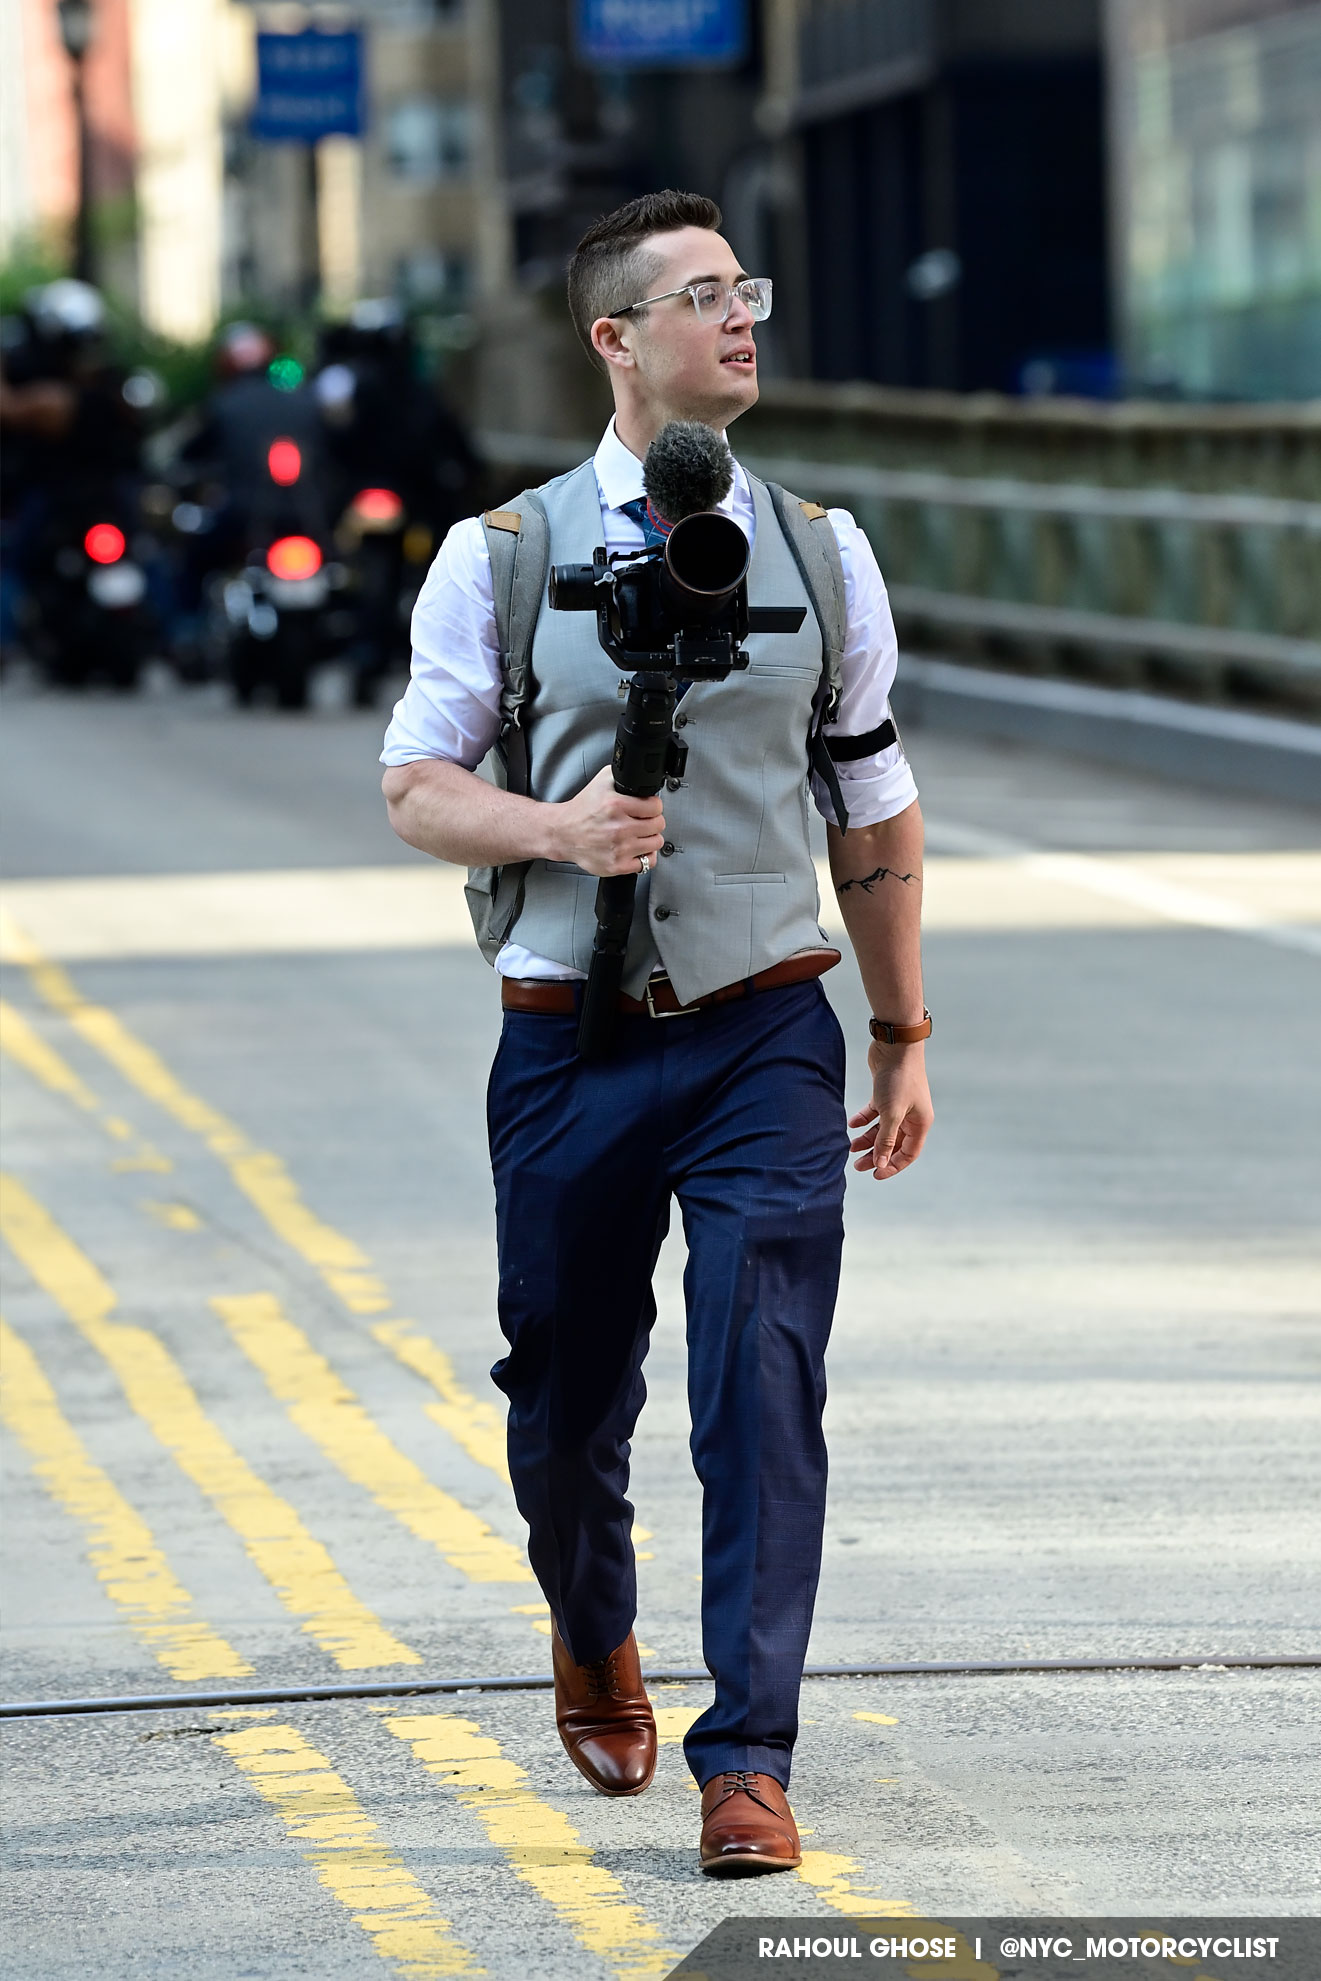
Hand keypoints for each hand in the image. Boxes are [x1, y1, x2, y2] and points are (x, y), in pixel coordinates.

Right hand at [545, 766, 665, 876]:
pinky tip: (636, 849)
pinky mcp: (617, 865)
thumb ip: (622, 775)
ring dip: (650, 838)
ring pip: (655, 843)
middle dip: (652, 821)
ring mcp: (618, 849)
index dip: (653, 806)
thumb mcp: (600, 782)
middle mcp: (618, 828)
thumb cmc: (581, 810)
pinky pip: (647, 863)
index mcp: (615, 805)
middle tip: (643, 821)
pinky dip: (645, 856)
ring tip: (639, 834)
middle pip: (658, 825)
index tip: (648, 808)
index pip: (655, 807)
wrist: (563, 833)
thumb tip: (641, 776)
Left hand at [848, 1043, 932, 1180]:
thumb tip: (880, 1163)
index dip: (892, 1166)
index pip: (908, 1153)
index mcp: (920, 1123)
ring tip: (849, 1147)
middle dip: (876, 1155)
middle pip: (893, 1143)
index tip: (875, 1174)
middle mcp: (911, 1116)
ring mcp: (899, 1105)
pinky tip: (851, 1124)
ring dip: (867, 1139)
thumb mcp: (892, 1113)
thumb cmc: (899, 1078)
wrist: (895, 1046)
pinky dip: (863, 1119)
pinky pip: (874, 1113)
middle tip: (857, 1165)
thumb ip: (885, 1139)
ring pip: (882, 1129)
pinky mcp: (885, 1094)